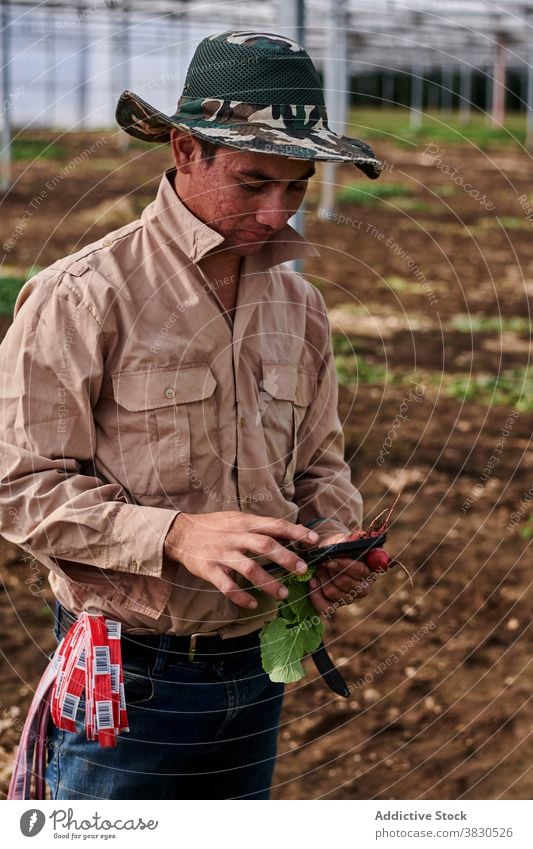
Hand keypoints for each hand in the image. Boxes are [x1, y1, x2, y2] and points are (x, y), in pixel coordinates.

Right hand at [164, 511, 319, 609]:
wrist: (181, 533)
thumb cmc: (215, 526)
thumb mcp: (237, 519)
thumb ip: (259, 526)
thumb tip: (289, 533)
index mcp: (245, 522)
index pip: (275, 525)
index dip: (296, 532)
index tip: (314, 540)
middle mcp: (235, 536)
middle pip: (265, 545)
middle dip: (286, 558)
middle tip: (303, 569)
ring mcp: (222, 553)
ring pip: (249, 568)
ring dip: (268, 582)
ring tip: (283, 593)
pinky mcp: (209, 570)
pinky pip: (227, 586)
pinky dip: (241, 596)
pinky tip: (252, 604)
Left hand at [304, 531, 374, 616]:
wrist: (327, 556)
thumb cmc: (337, 547)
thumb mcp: (341, 540)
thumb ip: (345, 541)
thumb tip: (345, 542)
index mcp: (370, 569)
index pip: (359, 571)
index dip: (343, 566)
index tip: (329, 560)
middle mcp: (364, 588)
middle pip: (344, 582)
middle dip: (329, 571)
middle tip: (323, 562)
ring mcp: (350, 599)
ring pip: (332, 592)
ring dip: (322, 578)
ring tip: (319, 569)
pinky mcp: (337, 606)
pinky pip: (325, 608)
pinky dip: (315, 594)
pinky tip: (313, 582)